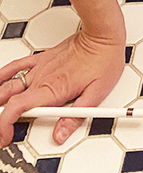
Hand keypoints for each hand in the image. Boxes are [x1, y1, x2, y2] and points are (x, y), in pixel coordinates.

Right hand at [0, 27, 125, 145]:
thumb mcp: (96, 93)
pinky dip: (3, 75)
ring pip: (9, 85)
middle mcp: (41, 79)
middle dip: (2, 117)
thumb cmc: (102, 59)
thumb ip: (75, 116)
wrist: (101, 35)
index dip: (5, 126)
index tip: (5, 137)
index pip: (17, 109)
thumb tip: (60, 134)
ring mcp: (40, 68)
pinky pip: (16, 66)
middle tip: (4, 130)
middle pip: (9, 100)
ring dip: (1, 99)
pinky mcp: (42, 59)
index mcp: (52, 90)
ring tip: (2, 111)